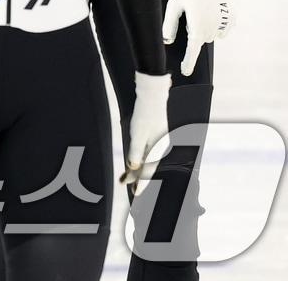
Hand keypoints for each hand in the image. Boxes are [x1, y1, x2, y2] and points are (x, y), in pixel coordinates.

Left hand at [121, 72, 170, 195]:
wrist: (153, 95)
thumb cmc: (144, 113)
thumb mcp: (137, 133)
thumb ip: (136, 151)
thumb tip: (133, 168)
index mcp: (159, 148)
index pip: (151, 170)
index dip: (142, 182)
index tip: (135, 192)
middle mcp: (162, 147)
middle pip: (150, 167)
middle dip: (138, 178)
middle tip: (125, 185)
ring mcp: (161, 142)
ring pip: (149, 161)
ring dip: (138, 170)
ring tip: (126, 177)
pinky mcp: (157, 137)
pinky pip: (150, 154)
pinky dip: (142, 161)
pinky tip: (137, 164)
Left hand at [163, 0, 232, 75]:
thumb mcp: (174, 4)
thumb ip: (169, 24)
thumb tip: (167, 41)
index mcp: (197, 26)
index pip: (192, 50)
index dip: (188, 62)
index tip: (185, 72)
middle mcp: (213, 29)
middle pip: (200, 39)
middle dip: (194, 30)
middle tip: (191, 12)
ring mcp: (225, 25)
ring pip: (212, 34)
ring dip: (205, 26)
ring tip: (202, 7)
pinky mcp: (233, 19)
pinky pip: (223, 28)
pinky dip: (217, 22)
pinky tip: (213, 7)